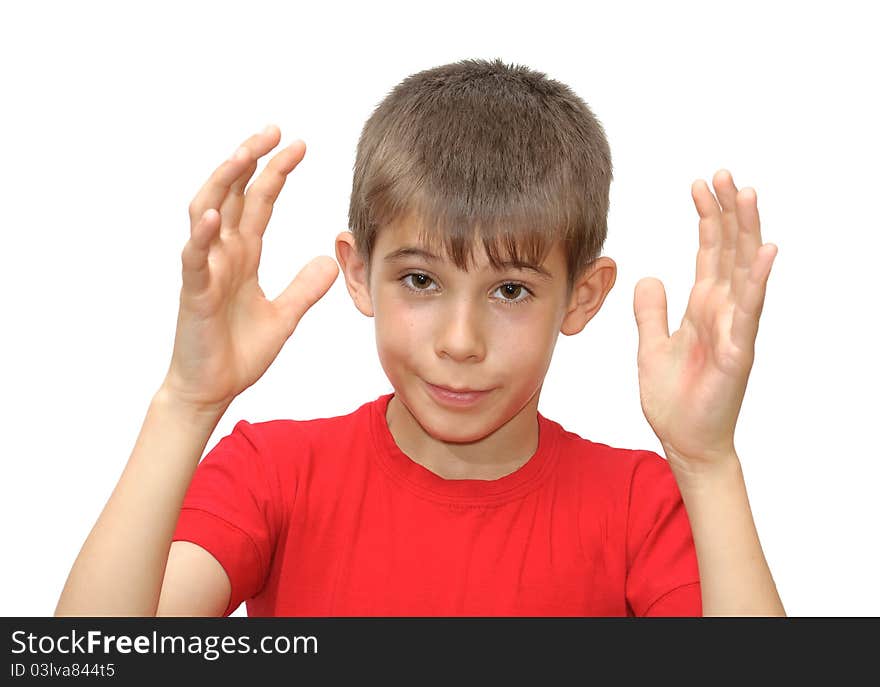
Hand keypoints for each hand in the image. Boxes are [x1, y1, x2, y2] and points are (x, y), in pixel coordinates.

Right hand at [162, 125, 338, 411]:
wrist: (213, 388)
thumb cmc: (238, 352)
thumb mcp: (284, 316)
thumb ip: (305, 288)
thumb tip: (330, 262)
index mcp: (243, 256)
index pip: (259, 202)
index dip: (276, 172)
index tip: (298, 145)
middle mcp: (222, 255)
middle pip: (232, 194)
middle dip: (250, 160)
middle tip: (273, 131)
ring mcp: (206, 271)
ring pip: (207, 213)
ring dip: (223, 182)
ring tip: (244, 154)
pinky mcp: (194, 294)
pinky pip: (194, 259)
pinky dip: (201, 236)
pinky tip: (214, 215)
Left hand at [632, 170, 777, 471]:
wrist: (685, 441)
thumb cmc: (674, 399)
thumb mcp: (651, 346)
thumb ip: (651, 312)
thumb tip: (648, 277)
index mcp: (703, 307)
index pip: (709, 252)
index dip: (707, 218)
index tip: (700, 184)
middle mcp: (723, 312)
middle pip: (729, 252)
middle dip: (727, 212)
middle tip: (722, 174)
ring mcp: (734, 329)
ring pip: (744, 272)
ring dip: (747, 233)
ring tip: (747, 195)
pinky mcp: (737, 352)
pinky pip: (748, 312)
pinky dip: (756, 282)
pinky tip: (765, 252)